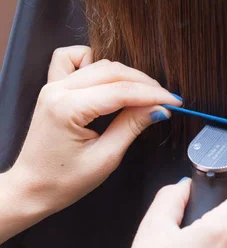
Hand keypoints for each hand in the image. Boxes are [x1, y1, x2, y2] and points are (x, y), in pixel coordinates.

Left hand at [5, 46, 180, 222]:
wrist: (31, 188)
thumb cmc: (63, 181)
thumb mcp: (105, 158)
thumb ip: (131, 127)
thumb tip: (158, 108)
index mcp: (67, 108)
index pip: (121, 91)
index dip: (152, 94)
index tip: (174, 102)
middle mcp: (58, 89)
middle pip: (112, 71)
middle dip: (143, 84)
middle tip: (165, 100)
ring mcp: (53, 85)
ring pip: (98, 63)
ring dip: (125, 75)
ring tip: (142, 94)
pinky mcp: (53, 87)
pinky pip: (73, 60)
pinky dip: (93, 62)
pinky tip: (106, 80)